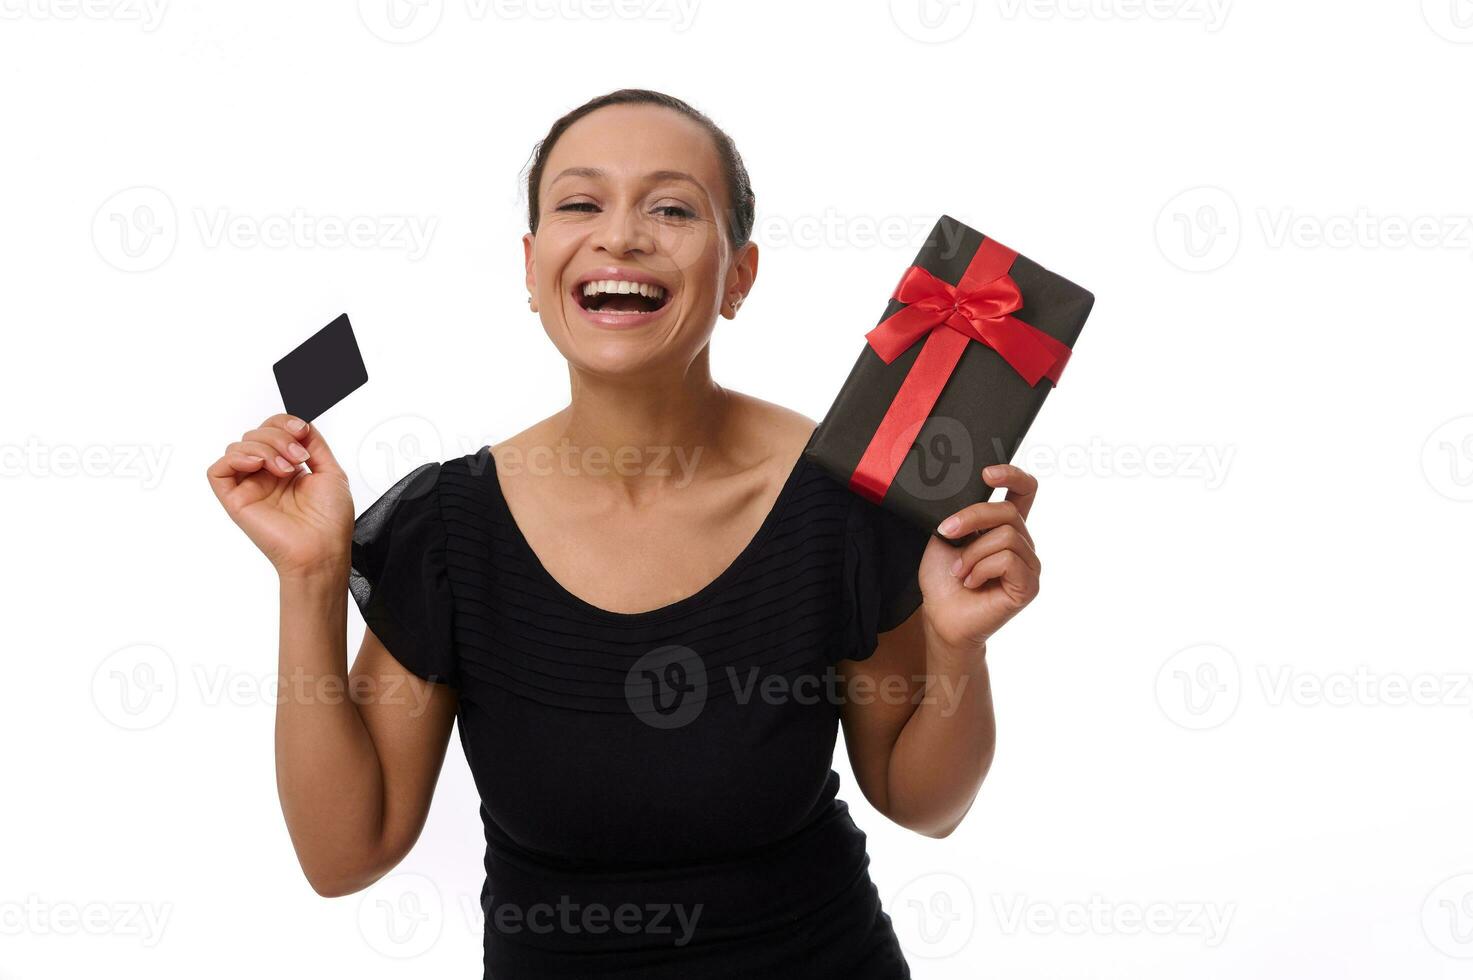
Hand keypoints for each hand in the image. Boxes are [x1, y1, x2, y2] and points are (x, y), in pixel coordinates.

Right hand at [206, 414, 353, 578]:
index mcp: (288, 468)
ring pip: (238, 447)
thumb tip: (300, 425)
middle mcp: (266, 476)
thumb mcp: (331, 472)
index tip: (301, 431)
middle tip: (298, 457)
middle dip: (278, 437)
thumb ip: (314, 444)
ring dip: (264, 447)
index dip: (283, 422)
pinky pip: (217, 471)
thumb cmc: (330, 522)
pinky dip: (235, 458)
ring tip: (286, 469)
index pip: (272, 430)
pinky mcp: (235, 501)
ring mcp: (250, 487)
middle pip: (255, 434)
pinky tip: (258, 464)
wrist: (323, 550)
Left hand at [917, 465, 1041, 658]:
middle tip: (947, 532)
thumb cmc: (943, 579)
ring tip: (960, 571)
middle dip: (972, 518)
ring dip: (973, 553)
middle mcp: (1022, 543)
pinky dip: (981, 569)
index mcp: (1005, 527)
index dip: (1012, 475)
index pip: (1024, 490)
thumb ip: (961, 513)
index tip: (987, 473)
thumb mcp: (946, 536)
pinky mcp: (1028, 585)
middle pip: (1008, 510)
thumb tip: (966, 494)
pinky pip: (1007, 560)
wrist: (941, 616)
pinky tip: (972, 582)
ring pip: (1006, 536)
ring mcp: (1028, 564)